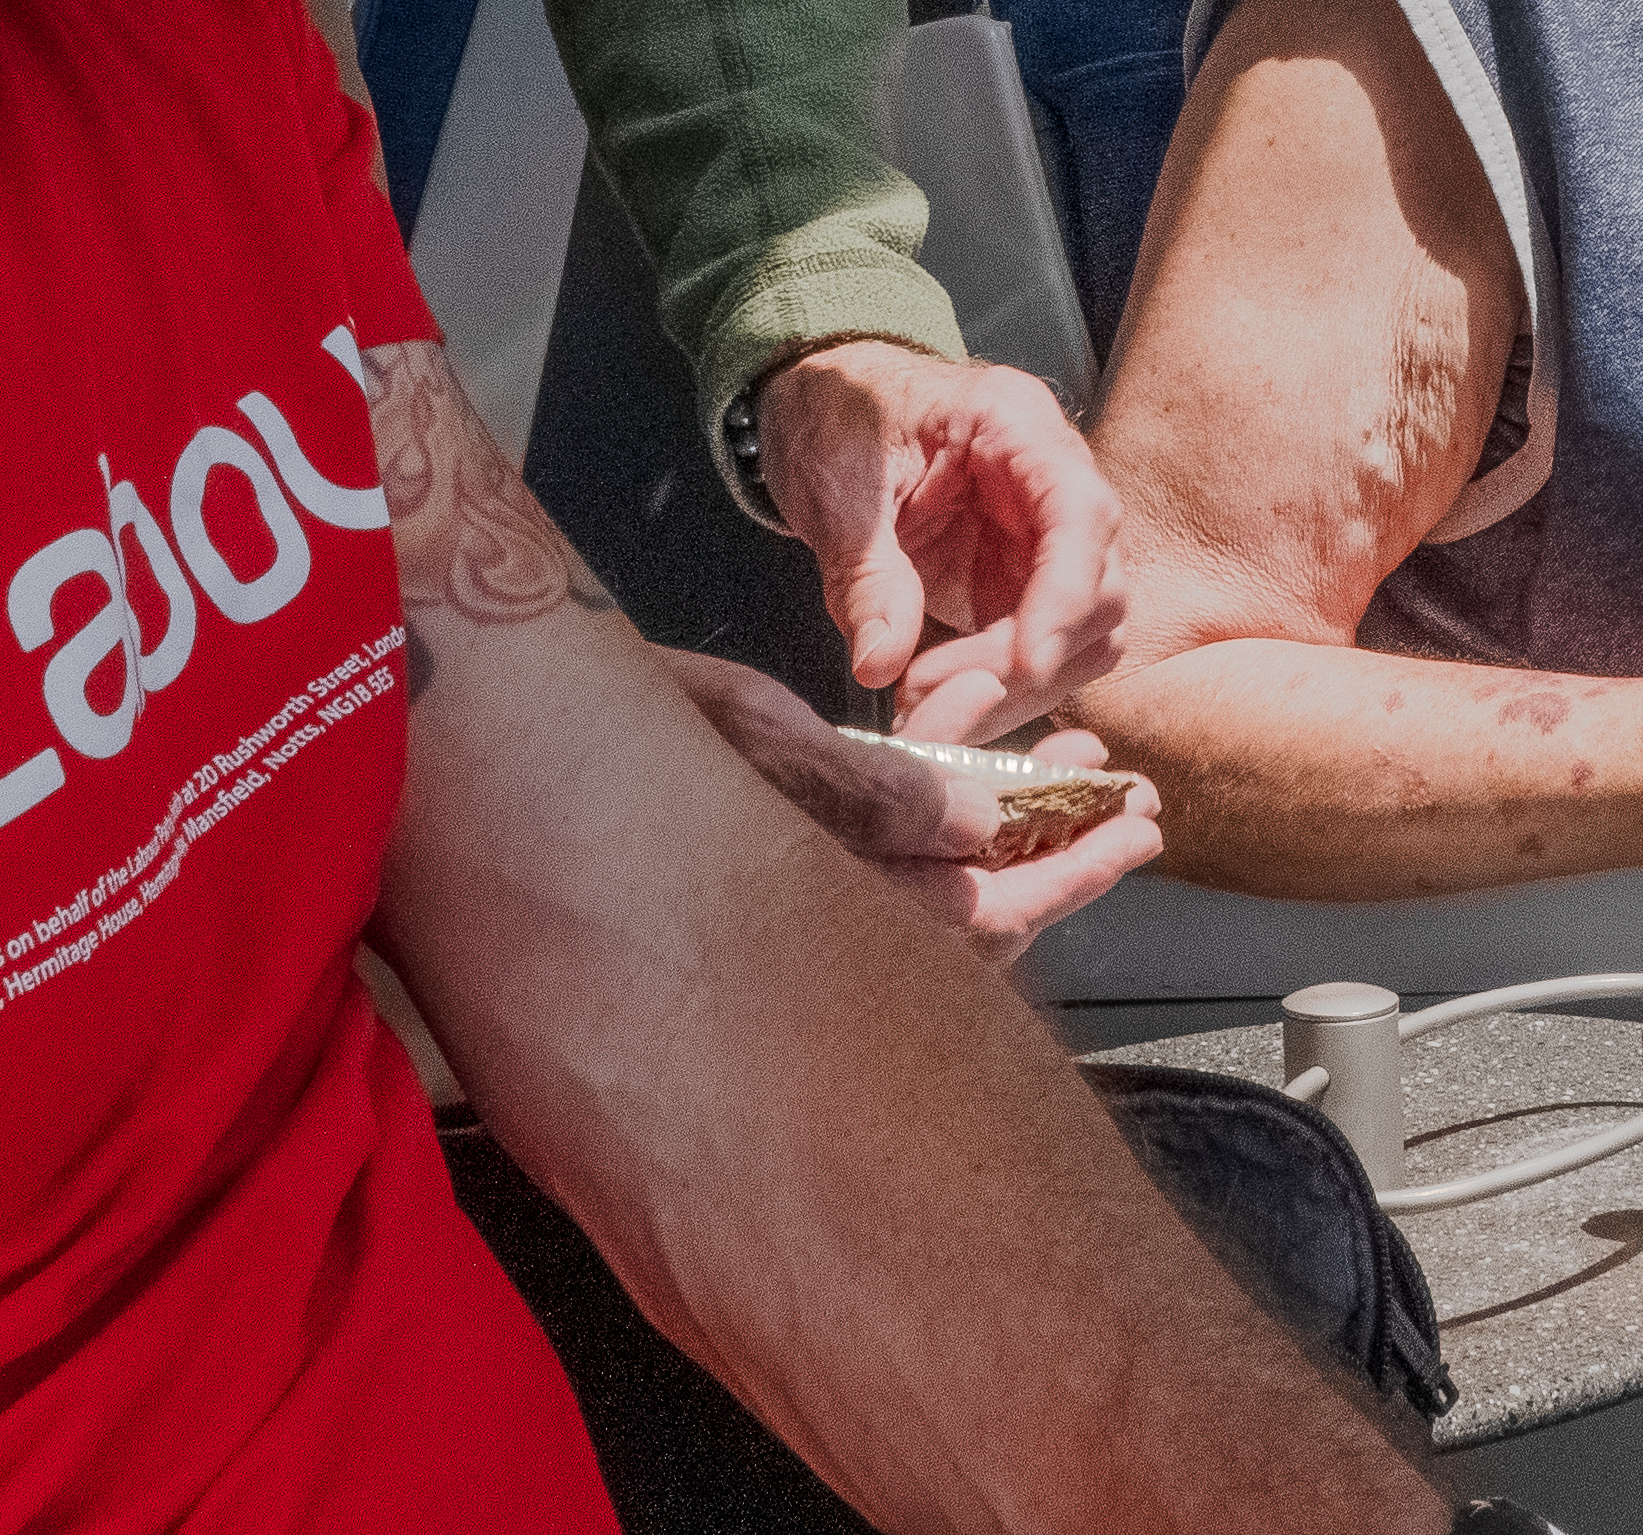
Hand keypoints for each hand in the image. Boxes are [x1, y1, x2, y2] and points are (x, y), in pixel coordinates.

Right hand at [649, 647, 1166, 961]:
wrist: (507, 730)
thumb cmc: (616, 722)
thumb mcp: (751, 732)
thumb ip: (867, 791)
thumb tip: (983, 833)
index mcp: (810, 903)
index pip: (972, 918)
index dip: (1064, 875)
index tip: (1131, 831)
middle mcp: (809, 920)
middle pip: (972, 914)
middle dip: (1060, 852)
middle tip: (1136, 806)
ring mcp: (793, 903)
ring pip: (936, 887)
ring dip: (1011, 824)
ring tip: (1074, 760)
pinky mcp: (774, 866)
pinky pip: (888, 862)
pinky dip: (943, 806)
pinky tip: (971, 746)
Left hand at [758, 338, 1128, 734]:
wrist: (823, 408)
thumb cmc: (836, 420)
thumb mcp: (835, 489)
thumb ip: (865, 574)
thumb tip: (882, 663)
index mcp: (1014, 424)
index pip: (1081, 513)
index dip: (1065, 595)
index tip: (1027, 664)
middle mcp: (1051, 480)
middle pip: (1099, 584)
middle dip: (1027, 656)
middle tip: (930, 692)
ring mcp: (1044, 535)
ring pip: (1086, 630)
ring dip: (1018, 684)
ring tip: (923, 700)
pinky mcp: (1022, 581)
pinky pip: (1042, 649)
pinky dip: (999, 688)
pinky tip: (938, 699)